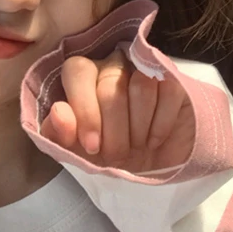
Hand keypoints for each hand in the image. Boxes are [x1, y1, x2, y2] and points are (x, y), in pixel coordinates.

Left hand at [39, 47, 195, 172]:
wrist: (152, 166)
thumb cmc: (109, 154)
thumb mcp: (78, 152)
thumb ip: (58, 134)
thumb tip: (59, 112)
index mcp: (84, 77)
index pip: (78, 71)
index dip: (84, 109)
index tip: (92, 146)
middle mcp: (113, 65)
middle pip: (111, 86)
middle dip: (114, 131)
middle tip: (117, 156)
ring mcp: (145, 69)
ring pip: (141, 86)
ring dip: (138, 128)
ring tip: (137, 146)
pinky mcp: (173, 79)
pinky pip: (167, 91)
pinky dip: (160, 125)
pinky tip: (154, 140)